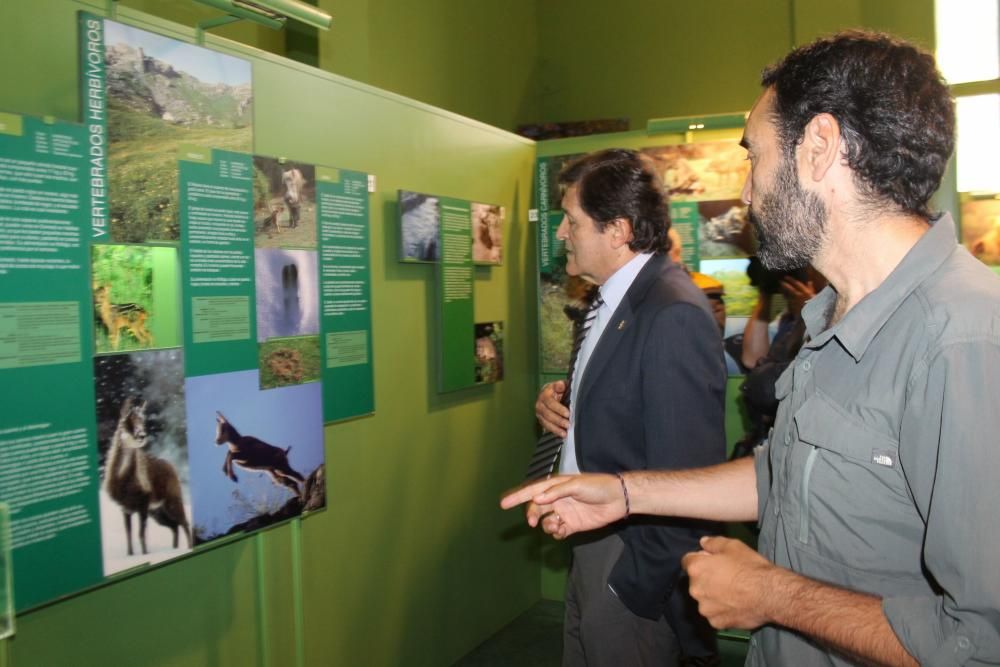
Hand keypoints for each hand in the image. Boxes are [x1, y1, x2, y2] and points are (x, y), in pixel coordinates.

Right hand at [500, 474, 625, 538]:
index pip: (532, 491)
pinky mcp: (571, 525)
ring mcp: (563, 512)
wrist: (618, 499)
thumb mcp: (576, 485)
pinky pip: (556, 531)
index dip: (517, 497)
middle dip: (531, 515)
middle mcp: (556, 499)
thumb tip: (537, 499)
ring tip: (557, 525)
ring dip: (546, 525)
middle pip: (536, 508)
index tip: (502, 504)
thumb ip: (556, 492)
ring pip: (545, 522)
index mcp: (555, 486)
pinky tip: (562, 530)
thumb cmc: (598, 486)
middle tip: (532, 522)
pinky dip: (555, 533)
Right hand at [536, 381, 569, 436]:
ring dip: (556, 428)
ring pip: (546, 422)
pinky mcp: (541, 420)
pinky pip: (547, 427)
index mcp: (545, 394)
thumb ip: (561, 385)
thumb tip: (561, 385)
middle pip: (547, 414)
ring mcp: (540, 413)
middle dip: (558, 420)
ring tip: (564, 433)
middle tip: (568, 424)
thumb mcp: (561, 385)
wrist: (553, 394)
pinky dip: (554, 431)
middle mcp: (540, 404)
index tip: (568, 414)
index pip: (550, 402)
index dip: (559, 409)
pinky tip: (561, 434)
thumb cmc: (559, 390)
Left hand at [681, 536, 774, 629]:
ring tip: (733, 594)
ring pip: (705, 600)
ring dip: (713, 597)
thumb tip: (703, 542)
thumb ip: (713, 543)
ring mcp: (705, 609)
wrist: (770, 595)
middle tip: (726, 578)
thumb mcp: (733, 546)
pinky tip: (736, 606)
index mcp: (696, 569)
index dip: (700, 560)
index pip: (687, 561)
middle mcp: (695, 590)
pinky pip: (715, 615)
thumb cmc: (750, 567)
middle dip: (706, 579)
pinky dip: (722, 611)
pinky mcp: (716, 623)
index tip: (712, 562)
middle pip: (696, 582)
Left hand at [780, 277, 814, 317]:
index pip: (797, 284)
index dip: (791, 280)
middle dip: (784, 284)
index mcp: (806, 292)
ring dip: (783, 290)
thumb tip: (809, 282)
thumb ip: (811, 288)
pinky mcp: (793, 306)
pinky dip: (785, 296)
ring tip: (779, 287)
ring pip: (787, 294)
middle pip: (790, 288)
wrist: (811, 314)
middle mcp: (800, 295)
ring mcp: (795, 301)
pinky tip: (783, 295)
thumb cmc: (814, 304)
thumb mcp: (813, 295)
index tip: (786, 277)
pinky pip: (787, 299)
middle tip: (780, 281)